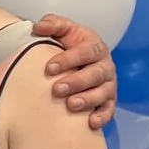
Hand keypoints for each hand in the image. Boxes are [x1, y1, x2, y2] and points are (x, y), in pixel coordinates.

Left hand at [33, 13, 116, 128]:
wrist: (79, 62)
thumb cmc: (70, 47)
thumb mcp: (63, 31)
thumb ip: (53, 25)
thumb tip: (38, 26)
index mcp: (95, 47)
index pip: (87, 51)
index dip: (69, 59)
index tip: (49, 68)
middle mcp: (105, 66)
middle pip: (96, 74)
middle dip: (77, 82)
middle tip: (57, 89)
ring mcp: (108, 85)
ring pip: (103, 93)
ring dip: (88, 99)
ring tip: (71, 105)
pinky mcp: (108, 102)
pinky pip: (109, 110)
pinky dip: (102, 117)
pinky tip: (91, 123)